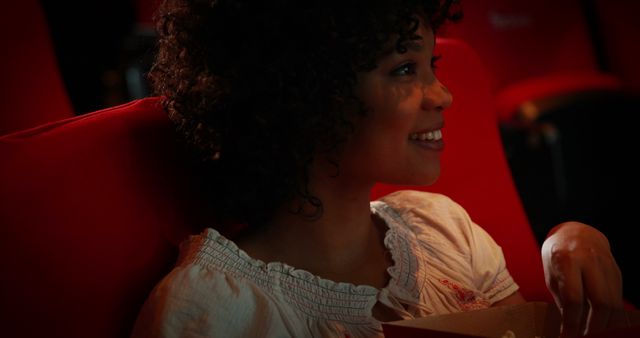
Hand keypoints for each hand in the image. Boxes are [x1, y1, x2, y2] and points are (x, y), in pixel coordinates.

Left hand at [541, 221, 622, 336]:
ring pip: (614, 303)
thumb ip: (562, 299)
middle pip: (601, 302)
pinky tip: (605, 325)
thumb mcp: (552, 275)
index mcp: (568, 261)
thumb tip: (570, 327)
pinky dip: (613, 316)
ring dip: (606, 324)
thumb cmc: (558, 256)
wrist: (576, 233)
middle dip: (595, 327)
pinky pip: (619, 299)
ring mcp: (608, 266)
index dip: (572, 322)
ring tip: (595, 334)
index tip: (568, 337)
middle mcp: (591, 262)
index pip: (574, 299)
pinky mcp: (617, 272)